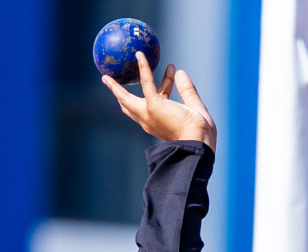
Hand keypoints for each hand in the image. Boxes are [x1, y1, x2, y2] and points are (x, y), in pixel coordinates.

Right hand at [102, 53, 216, 151]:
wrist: (199, 141)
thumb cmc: (201, 131)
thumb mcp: (194, 107)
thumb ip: (187, 90)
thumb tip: (180, 71)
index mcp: (160, 123)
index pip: (158, 101)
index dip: (164, 85)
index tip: (171, 71)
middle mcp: (150, 120)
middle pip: (130, 107)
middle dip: (120, 96)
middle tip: (112, 84)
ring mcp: (149, 113)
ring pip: (127, 99)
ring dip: (115, 88)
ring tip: (106, 77)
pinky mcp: (153, 105)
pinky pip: (145, 82)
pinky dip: (143, 67)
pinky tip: (140, 55)